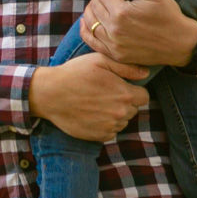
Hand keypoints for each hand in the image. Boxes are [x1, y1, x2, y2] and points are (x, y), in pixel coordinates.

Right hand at [28, 54, 148, 141]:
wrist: (50, 94)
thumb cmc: (74, 74)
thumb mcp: (99, 61)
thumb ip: (126, 67)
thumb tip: (146, 73)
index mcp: (125, 94)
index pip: (144, 97)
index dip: (133, 91)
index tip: (120, 87)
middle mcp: (121, 113)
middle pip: (133, 109)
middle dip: (123, 102)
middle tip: (104, 94)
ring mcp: (111, 126)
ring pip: (122, 121)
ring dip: (114, 114)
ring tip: (96, 104)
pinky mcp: (100, 136)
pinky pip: (111, 131)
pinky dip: (104, 125)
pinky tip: (91, 114)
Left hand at [82, 0, 196, 69]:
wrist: (180, 43)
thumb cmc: (169, 16)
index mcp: (122, 13)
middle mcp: (114, 30)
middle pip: (94, 7)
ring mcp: (113, 44)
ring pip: (90, 22)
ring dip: (91, 10)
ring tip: (98, 5)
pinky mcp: (115, 54)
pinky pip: (91, 40)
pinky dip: (86, 29)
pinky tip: (87, 22)